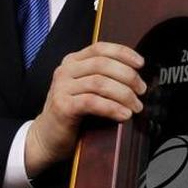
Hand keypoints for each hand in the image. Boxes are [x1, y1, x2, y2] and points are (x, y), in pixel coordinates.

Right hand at [25, 42, 144, 176]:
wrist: (46, 138)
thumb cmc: (71, 114)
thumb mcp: (86, 89)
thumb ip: (104, 77)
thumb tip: (136, 76)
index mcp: (72, 62)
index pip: (100, 48)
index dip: (123, 53)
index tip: (141, 63)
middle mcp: (65, 71)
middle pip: (103, 64)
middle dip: (128, 76)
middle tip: (141, 90)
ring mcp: (61, 88)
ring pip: (100, 82)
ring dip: (124, 94)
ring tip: (136, 106)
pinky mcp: (62, 106)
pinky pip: (93, 102)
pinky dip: (112, 107)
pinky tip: (124, 114)